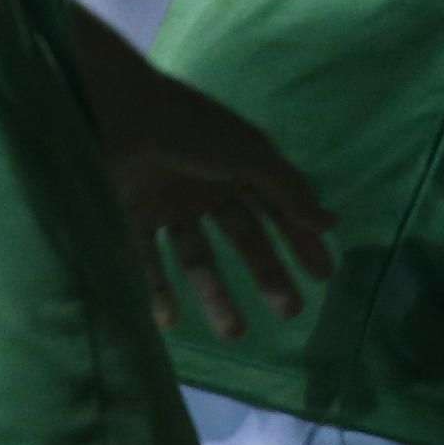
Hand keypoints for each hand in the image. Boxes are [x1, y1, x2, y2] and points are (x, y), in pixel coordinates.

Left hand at [105, 69, 338, 341]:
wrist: (112, 111)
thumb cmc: (188, 127)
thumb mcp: (249, 155)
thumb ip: (289, 191)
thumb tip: (331, 223)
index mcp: (240, 166)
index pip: (280, 211)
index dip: (303, 242)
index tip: (324, 276)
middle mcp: (207, 188)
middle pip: (243, 240)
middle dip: (267, 275)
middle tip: (290, 311)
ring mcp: (167, 204)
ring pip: (196, 258)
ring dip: (215, 294)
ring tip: (234, 333)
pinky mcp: (128, 217)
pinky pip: (145, 261)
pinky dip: (156, 291)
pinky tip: (169, 321)